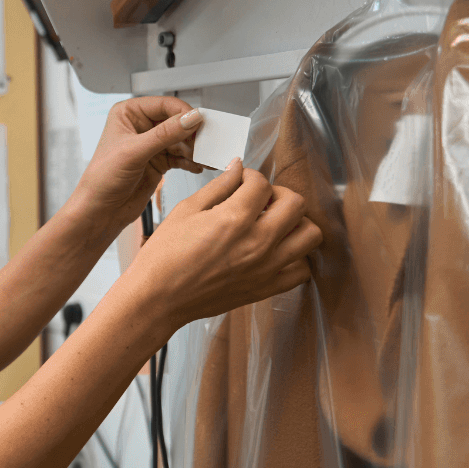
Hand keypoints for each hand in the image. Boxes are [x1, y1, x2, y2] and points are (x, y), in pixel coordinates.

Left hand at [72, 97, 205, 230]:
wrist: (100, 211)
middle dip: (192, 133)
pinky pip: (181, 156)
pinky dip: (191, 161)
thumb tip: (191, 118)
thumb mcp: (134, 152)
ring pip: (182, 140)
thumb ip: (165, 134)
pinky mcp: (159, 161)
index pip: (164, 105)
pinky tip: (198, 166)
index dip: (184, 113)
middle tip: (207, 142)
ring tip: (206, 158)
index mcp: (128, 114)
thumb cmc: (102, 179)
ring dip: (195, 150)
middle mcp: (141, 126)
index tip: (201, 123)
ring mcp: (151, 144)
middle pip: (176, 122)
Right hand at [122, 160, 321, 331]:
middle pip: (296, 203)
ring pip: (310, 234)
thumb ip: (218, 187)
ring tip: (274, 224)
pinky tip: (276, 251)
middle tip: (262, 200)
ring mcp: (266, 267)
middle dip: (279, 194)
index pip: (261, 183)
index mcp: (233, 219)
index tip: (242, 182)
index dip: (250, 176)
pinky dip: (296, 257)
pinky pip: (303, 269)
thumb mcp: (185, 211)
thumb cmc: (164, 257)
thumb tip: (237, 169)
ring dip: (296, 223)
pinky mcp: (266, 288)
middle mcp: (257, 242)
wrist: (158, 298)